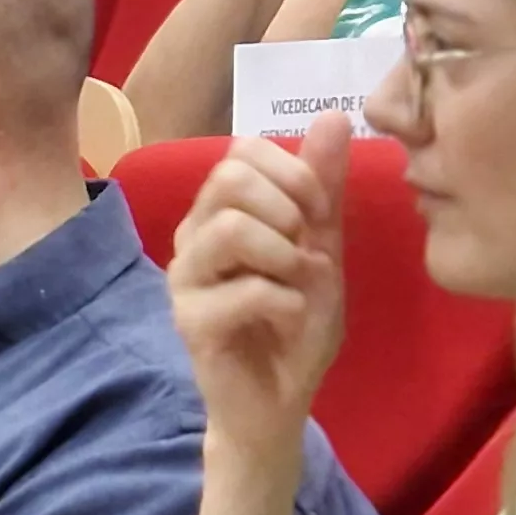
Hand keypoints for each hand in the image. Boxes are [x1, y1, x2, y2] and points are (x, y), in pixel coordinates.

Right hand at [164, 116, 348, 455]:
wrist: (279, 400)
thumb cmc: (294, 324)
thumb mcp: (321, 247)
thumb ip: (322, 187)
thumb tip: (331, 114)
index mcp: (219, 213)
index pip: (239, 152)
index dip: (291, 173)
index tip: (317, 213)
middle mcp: (192, 238)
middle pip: (229, 179)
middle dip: (287, 209)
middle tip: (305, 251)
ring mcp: (185, 280)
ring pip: (231, 227)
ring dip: (285, 255)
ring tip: (298, 284)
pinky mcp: (189, 321)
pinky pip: (246, 289)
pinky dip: (287, 301)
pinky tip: (290, 319)